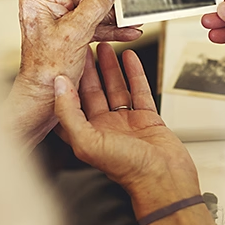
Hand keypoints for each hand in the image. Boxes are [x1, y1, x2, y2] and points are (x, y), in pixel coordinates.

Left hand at [4, 0, 141, 148]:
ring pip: (93, 7)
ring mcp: (58, 16)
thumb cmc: (47, 69)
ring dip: (115, 14)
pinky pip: (92, 22)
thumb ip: (94, 7)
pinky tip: (127, 31)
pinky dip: (109, 27)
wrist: (43, 95)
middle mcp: (47, 3)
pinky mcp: (68, 29)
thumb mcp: (75, 33)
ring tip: (134, 18)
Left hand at [53, 43, 198, 217]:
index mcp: (86, 134)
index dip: (65, 82)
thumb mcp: (88, 141)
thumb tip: (58, 85)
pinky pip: (139, 90)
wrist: (165, 179)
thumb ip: (70, 113)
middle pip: (92, 91)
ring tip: (106, 46)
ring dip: (109, 67)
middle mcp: (104, 127)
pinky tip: (130, 58)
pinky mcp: (146, 119)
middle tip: (84, 45)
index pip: (70, 103)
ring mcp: (126, 122)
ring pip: (115, 88)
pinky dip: (134, 73)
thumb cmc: (128, 170)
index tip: (64, 60)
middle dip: (88, 68)